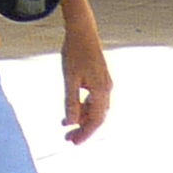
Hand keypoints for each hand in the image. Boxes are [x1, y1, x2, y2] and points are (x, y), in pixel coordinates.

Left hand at [59, 21, 112, 143]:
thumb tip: (71, 122)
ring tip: (66, 126)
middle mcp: (106, 89)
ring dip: (82, 118)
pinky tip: (71, 110)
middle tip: (68, 139)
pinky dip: (83, 107)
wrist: (82, 30)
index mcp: (101, 91)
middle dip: (83, 129)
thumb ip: (70, 100)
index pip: (95, 120)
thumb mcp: (70, 77)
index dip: (85, 133)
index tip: (74, 143)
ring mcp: (104, 84)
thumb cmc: (75, 51)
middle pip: (96, 117)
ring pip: (95, 109)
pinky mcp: (100, 79)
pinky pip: (93, 99)